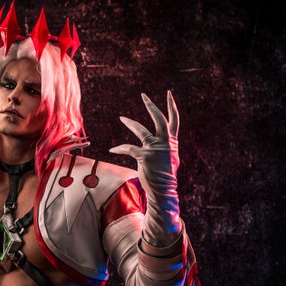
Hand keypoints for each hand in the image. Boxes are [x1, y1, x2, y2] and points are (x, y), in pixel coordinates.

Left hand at [110, 91, 181, 243]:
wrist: (163, 192)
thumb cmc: (164, 177)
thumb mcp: (169, 159)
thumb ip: (166, 147)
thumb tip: (163, 142)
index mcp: (172, 143)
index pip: (174, 120)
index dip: (171, 106)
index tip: (169, 93)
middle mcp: (166, 143)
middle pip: (159, 119)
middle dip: (151, 105)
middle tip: (143, 95)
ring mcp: (156, 149)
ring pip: (141, 130)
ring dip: (130, 123)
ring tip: (121, 118)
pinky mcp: (145, 157)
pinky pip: (128, 148)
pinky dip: (119, 148)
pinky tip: (112, 149)